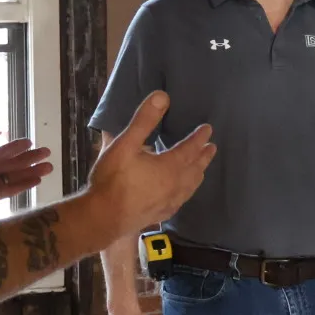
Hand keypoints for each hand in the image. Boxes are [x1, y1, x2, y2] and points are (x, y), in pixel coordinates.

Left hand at [0, 112, 53, 215]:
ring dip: (31, 171)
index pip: (0, 154)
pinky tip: (36, 181)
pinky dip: (22, 185)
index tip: (29, 142)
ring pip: (15, 176)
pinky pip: (9, 190)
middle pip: (13, 164)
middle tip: (48, 152)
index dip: (14, 149)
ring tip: (49, 166)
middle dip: (30, 159)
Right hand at [88, 92, 216, 236]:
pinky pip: (181, 200)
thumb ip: (144, 121)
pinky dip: (187, 192)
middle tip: (212, 147)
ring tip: (201, 169)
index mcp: (169, 166)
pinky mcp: (161, 214)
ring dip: (198, 174)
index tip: (208, 129)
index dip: (199, 138)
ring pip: (191, 186)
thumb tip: (163, 96)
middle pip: (195, 168)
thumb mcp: (125, 145)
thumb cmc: (113, 179)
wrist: (102, 218)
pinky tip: (182, 194)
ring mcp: (169, 202)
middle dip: (204, 156)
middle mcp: (175, 185)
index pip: (190, 149)